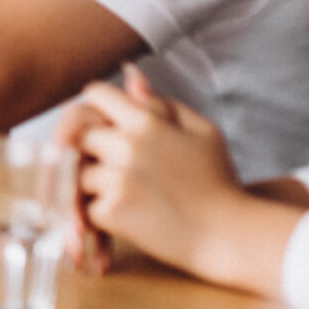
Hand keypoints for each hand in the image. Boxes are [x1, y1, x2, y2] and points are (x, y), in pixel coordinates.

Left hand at [68, 67, 254, 281]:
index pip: (94, 95)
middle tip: (112, 167)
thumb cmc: (219, 183)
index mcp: (147, 121)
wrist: (232, 237)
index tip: (100, 126)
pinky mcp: (112, 212)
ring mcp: (117, 179)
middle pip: (78, 134)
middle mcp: (127, 145)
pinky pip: (84, 205)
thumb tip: (128, 72)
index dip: (94, 109)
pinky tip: (129, 217)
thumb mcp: (202, 132)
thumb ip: (160, 102)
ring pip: (77, 172)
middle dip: (90, 149)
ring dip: (93, 184)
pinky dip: (99, 214)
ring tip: (127, 195)